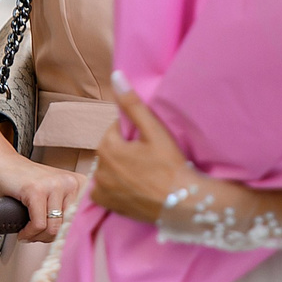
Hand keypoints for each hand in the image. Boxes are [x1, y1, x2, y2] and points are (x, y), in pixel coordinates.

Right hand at [0, 150, 84, 246]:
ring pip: (53, 229)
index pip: (81, 222)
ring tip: (27, 233)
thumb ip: (65, 212)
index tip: (49, 236)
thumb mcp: (52, 195)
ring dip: (36, 237)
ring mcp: (53, 185)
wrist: (1, 163)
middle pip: (67, 227)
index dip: (62, 234)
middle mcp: (70, 182)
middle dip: (48, 237)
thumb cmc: (24, 182)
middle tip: (34, 234)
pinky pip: (38, 225)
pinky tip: (22, 231)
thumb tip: (70, 239)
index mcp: (79, 184)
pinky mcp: (36, 190)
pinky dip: (28, 233)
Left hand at [92, 79, 196, 222]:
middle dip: (125, 151)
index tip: (149, 143)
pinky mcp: (108, 205)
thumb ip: (132, 104)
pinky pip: (105, 190)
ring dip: (120, 168)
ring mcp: (102, 189)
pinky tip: (134, 186)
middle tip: (149, 160)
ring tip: (144, 174)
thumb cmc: (170, 165)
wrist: (182, 203)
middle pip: (111, 150)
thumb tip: (116, 76)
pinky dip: (116, 186)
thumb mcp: (154, 131)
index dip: (133, 134)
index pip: (115, 130)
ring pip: (109, 169)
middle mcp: (99, 169)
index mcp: (107, 148)